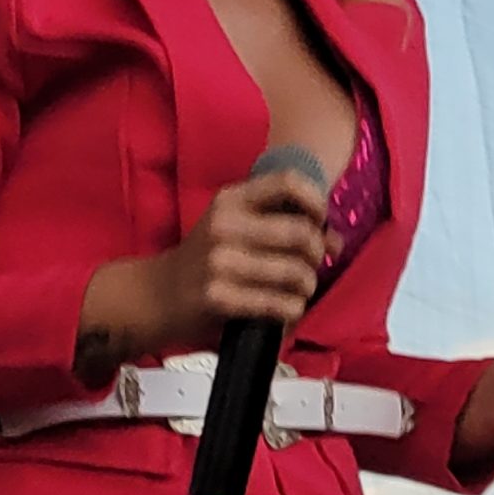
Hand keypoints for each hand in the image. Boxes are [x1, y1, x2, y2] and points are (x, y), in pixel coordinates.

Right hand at [81, 167, 331, 371]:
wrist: (156, 296)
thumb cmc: (204, 260)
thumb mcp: (233, 228)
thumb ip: (282, 226)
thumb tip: (336, 241)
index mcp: (229, 200)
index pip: (287, 182)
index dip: (316, 200)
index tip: (319, 221)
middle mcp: (225, 225)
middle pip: (301, 233)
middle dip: (317, 254)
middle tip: (309, 266)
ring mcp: (221, 262)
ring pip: (297, 273)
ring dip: (307, 287)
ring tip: (296, 291)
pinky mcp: (220, 297)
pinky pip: (281, 305)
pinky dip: (292, 312)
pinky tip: (283, 312)